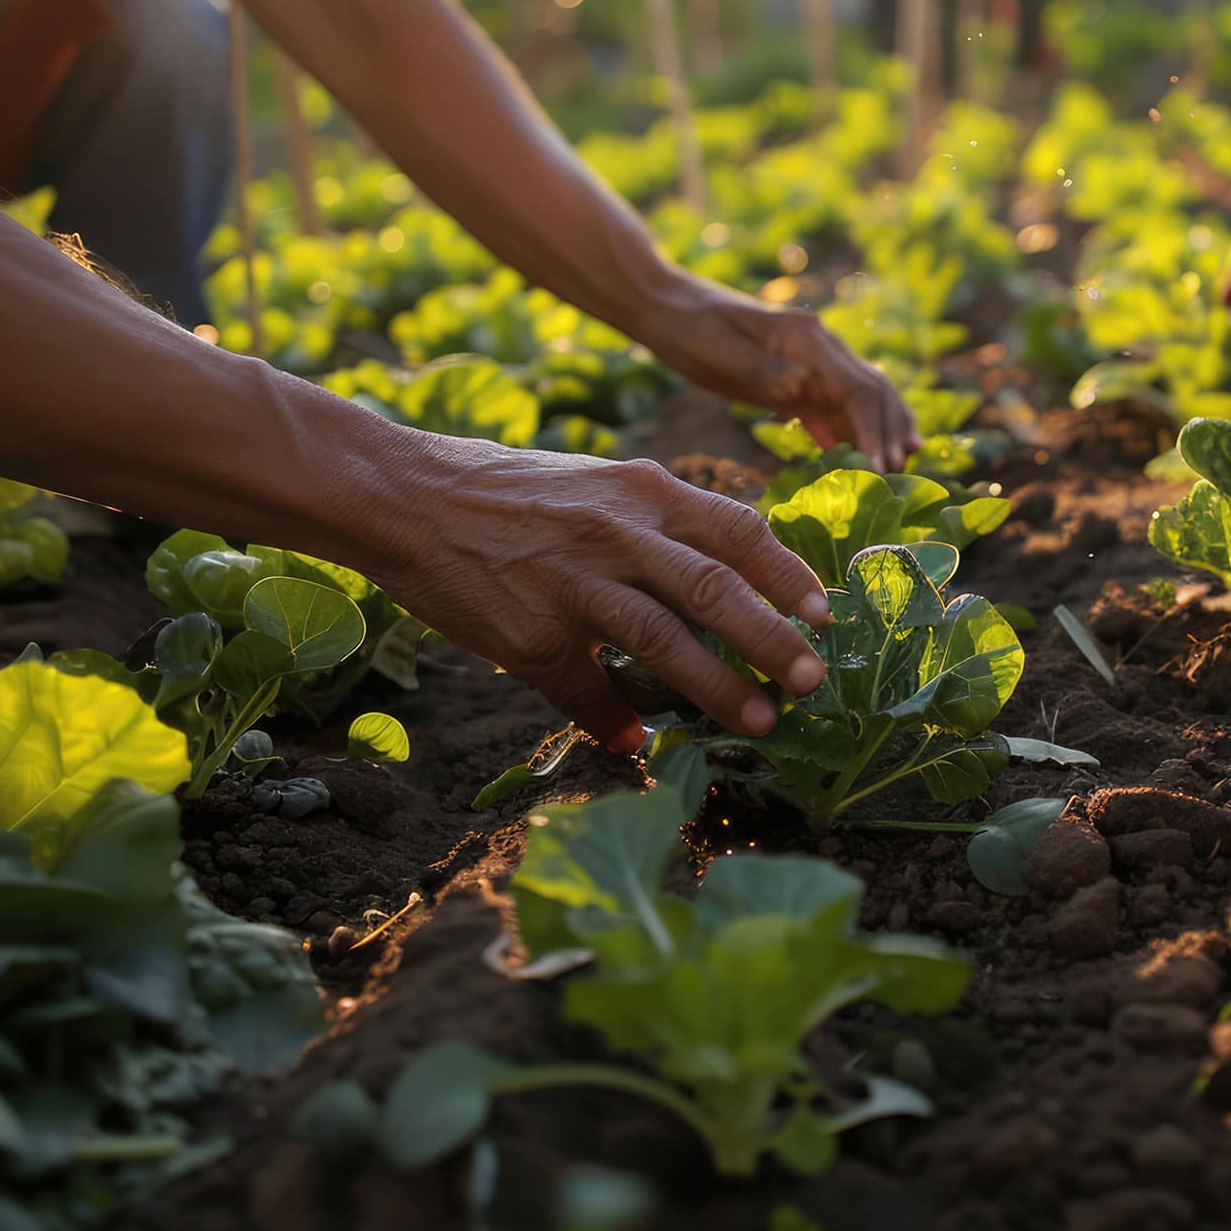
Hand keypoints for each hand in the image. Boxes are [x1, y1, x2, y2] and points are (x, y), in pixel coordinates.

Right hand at [360, 444, 833, 751]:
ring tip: (761, 721)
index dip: (787, 574)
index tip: (824, 613)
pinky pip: (587, 692)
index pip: (738, 529)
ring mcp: (574, 584)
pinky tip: (635, 744)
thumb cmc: (510, 492)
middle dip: (773, 640)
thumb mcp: (599, 486)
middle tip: (814, 680)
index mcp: (643, 491)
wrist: (406, 497)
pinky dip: (615, 722)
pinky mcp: (532, 635)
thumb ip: (658, 526)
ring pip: (664, 642)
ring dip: (718, 689)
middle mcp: (618, 532)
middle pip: (717, 590)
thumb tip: (718, 589)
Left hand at [648, 282, 919, 470]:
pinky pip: (836, 406)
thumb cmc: (688, 328)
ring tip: (904, 463)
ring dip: (883, 429)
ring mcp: (811, 362)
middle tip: (901, 471)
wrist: (668, 306)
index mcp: (806, 338)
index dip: (873, 428)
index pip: (857, 387)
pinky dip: (855, 430)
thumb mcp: (718, 349)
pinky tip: (866, 457)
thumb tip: (803, 387)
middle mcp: (820, 348)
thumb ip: (763, 369)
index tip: (882, 465)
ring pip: (863, 397)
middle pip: (873, 390)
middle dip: (890, 430)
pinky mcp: (797, 379)